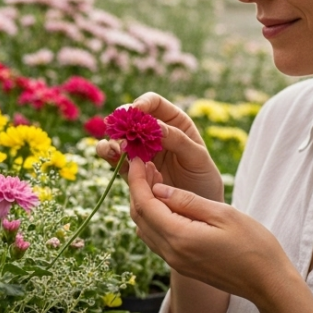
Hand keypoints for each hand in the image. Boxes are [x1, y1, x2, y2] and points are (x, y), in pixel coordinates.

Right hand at [96, 92, 224, 201]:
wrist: (198, 210)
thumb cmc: (203, 178)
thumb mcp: (197, 157)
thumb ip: (177, 140)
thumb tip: (155, 126)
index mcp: (173, 122)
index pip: (153, 103)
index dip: (142, 103)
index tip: (136, 110)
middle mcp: (153, 133)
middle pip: (130, 117)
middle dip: (123, 122)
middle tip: (121, 132)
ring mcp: (139, 150)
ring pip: (118, 136)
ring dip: (113, 138)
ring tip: (119, 148)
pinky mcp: (130, 168)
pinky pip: (113, 156)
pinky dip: (108, 153)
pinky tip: (113, 155)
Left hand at [124, 158, 295, 306]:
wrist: (268, 283)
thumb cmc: (254, 245)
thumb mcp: (223, 214)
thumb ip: (187, 201)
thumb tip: (158, 189)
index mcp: (179, 238)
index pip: (145, 205)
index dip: (136, 180)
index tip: (136, 159)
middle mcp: (171, 253)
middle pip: (139, 217)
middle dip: (137, 189)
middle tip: (145, 165)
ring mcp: (175, 262)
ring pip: (145, 229)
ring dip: (144, 204)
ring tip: (155, 180)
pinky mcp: (182, 265)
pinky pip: (156, 239)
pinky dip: (153, 219)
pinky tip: (166, 204)